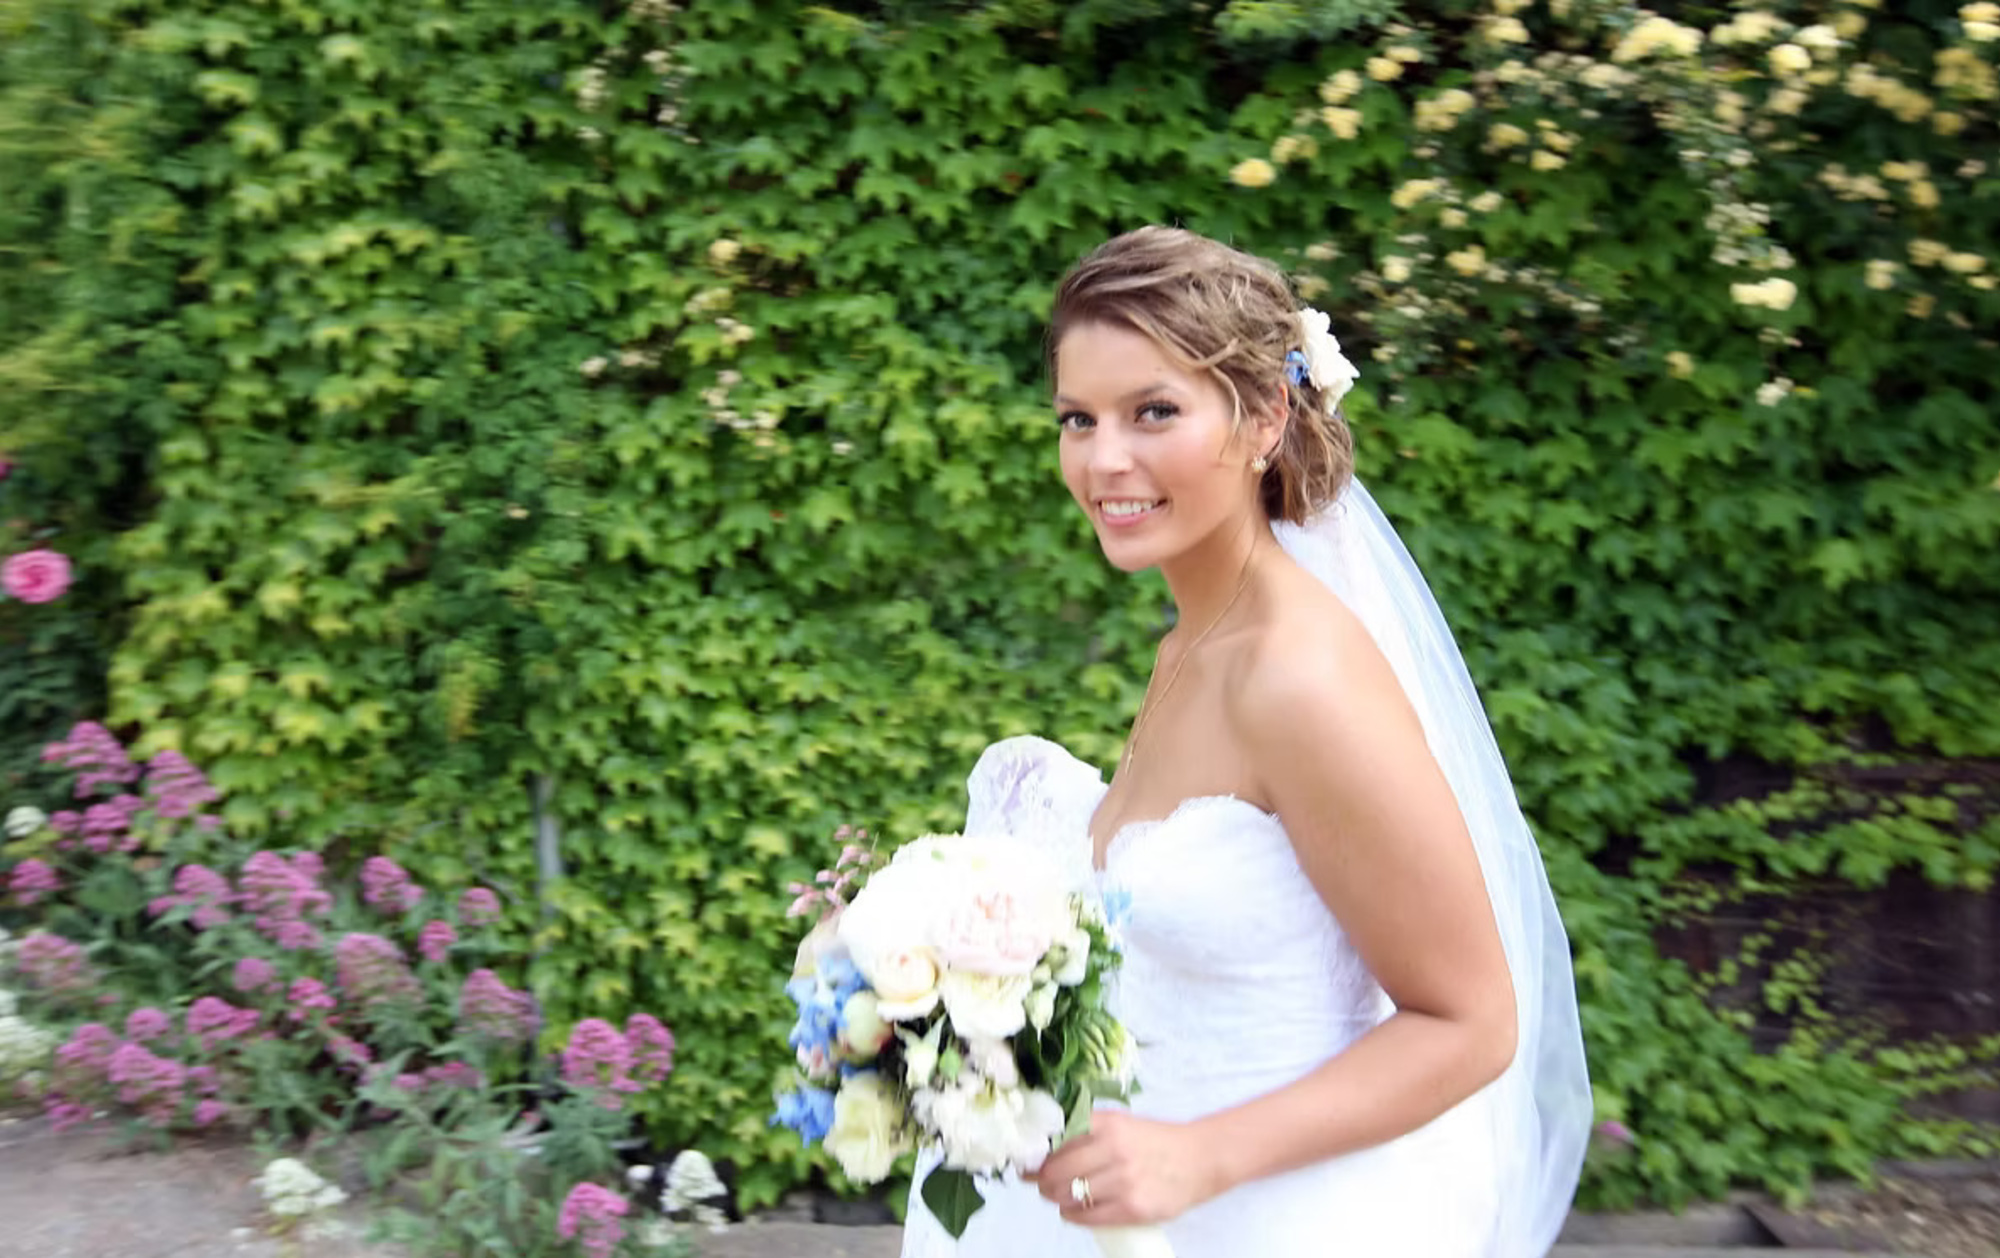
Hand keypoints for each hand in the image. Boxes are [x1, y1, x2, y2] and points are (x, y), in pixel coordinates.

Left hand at [1029, 1110, 1222, 1227]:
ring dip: (1057, 1199)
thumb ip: (1086, 1131)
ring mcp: (1124, 1181)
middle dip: (1042, 1181)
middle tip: (1040, 1183)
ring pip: (1069, 1196)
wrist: (1199, 1159)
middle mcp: (1115, 1150)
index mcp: (1108, 1124)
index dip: (1037, 1155)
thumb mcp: (1121, 1124)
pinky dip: (1073, 1215)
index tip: (1027, 1162)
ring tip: (1059, 1196)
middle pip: (1057, 1172)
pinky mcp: (1133, 1208)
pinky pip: (1088, 1217)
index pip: (1056, 1141)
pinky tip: (1073, 1211)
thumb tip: (1044, 1149)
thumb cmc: (1155, 1141)